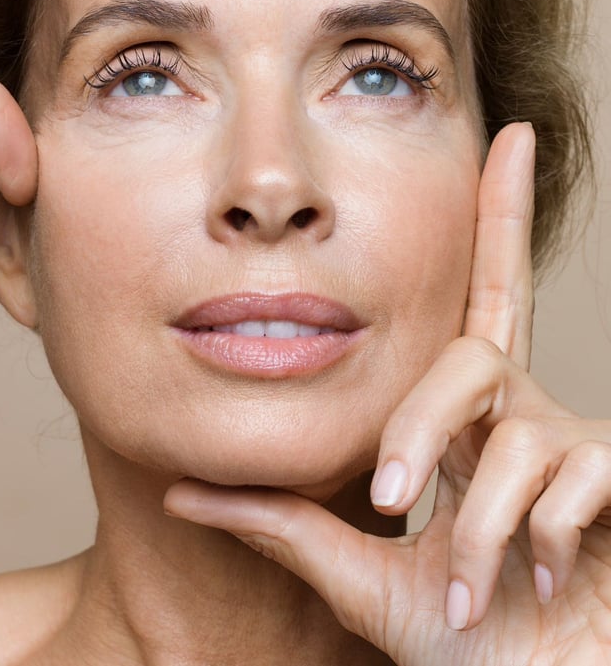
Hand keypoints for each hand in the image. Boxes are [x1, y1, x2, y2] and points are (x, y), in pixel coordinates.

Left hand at [164, 123, 610, 664]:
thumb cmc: (465, 646)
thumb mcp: (359, 575)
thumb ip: (280, 525)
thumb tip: (179, 491)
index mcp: (462, 418)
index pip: (476, 298)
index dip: (496, 214)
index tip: (507, 137)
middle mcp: (520, 412)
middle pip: (472, 349)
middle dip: (426, 418)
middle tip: (389, 500)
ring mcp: (576, 442)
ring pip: (508, 434)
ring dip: (476, 530)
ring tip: (470, 590)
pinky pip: (573, 471)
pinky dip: (534, 538)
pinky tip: (538, 579)